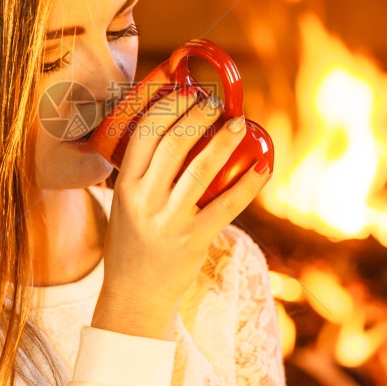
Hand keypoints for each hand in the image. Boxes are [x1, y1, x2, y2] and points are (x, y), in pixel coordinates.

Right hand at [92, 89, 270, 339]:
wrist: (135, 295)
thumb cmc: (131, 244)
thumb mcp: (124, 204)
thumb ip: (141, 173)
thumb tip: (171, 132)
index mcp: (125, 186)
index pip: (144, 133)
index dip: (167, 106)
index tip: (185, 90)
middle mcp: (144, 200)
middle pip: (173, 144)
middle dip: (197, 115)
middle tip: (214, 102)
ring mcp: (170, 221)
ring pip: (201, 169)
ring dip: (223, 141)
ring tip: (238, 123)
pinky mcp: (195, 239)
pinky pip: (228, 205)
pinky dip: (249, 183)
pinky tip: (262, 166)